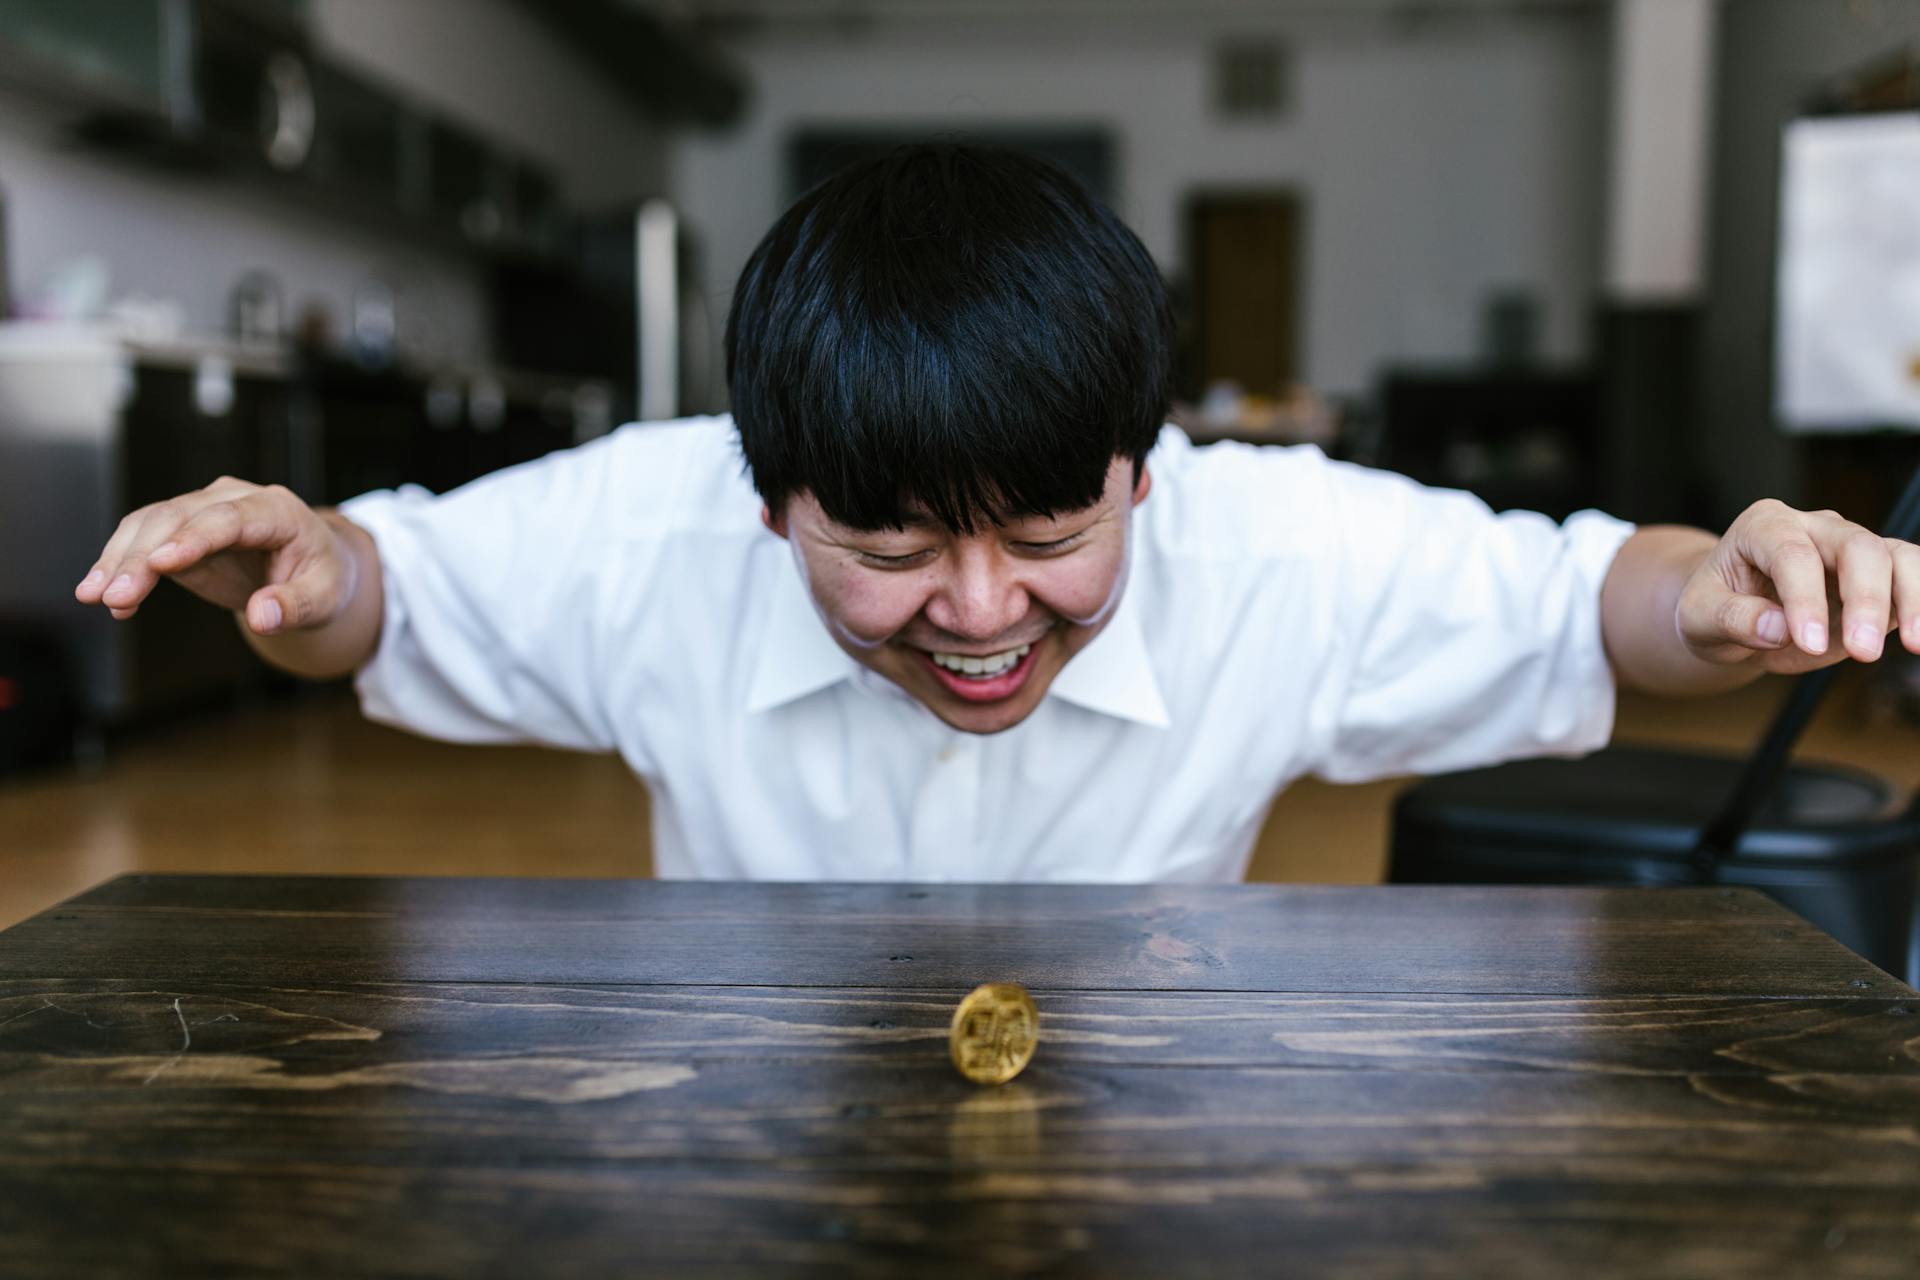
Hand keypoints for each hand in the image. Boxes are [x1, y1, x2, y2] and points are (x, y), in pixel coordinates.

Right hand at [74, 477, 355, 635]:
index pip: (230, 518)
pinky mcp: (180, 527)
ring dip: (119, 559)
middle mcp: (235, 499)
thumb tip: (262, 618)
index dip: (195, 538)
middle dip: (142, 557)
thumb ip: (295, 606)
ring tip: (94, 596)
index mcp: (277, 510)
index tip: (162, 563)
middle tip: (112, 596)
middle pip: (179, 519)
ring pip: (151, 524)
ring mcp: (203, 508)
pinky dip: (122, 565)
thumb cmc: (322, 577)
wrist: (313, 564)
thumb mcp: (324, 598)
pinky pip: (143, 539)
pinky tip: (107, 596)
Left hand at [1677, 499, 1919, 672]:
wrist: (1731, 614)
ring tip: (1914, 645)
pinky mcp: (1878, 576)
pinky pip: (1913, 575)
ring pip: (1896, 556)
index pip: (1793, 554)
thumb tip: (1776, 627)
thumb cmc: (1713, 608)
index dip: (1804, 598)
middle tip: (1862, 652)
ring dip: (1912, 598)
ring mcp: (1850, 548)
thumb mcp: (1699, 618)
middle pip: (1856, 547)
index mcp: (1764, 526)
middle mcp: (1813, 527)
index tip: (1807, 643)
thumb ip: (1732, 618)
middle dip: (1865, 598)